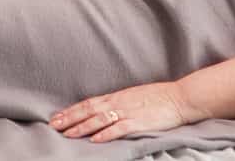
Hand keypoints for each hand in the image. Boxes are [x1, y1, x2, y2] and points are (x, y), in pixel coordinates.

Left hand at [49, 81, 206, 142]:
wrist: (180, 97)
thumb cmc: (160, 97)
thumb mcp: (134, 96)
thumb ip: (119, 103)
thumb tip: (103, 110)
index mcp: (118, 96)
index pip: (89, 103)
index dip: (72, 110)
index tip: (57, 116)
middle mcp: (119, 103)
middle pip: (90, 110)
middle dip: (71, 118)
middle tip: (54, 125)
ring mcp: (129, 112)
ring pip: (100, 119)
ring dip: (82, 127)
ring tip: (68, 134)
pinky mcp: (139, 122)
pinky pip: (119, 128)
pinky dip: (106, 134)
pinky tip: (95, 140)